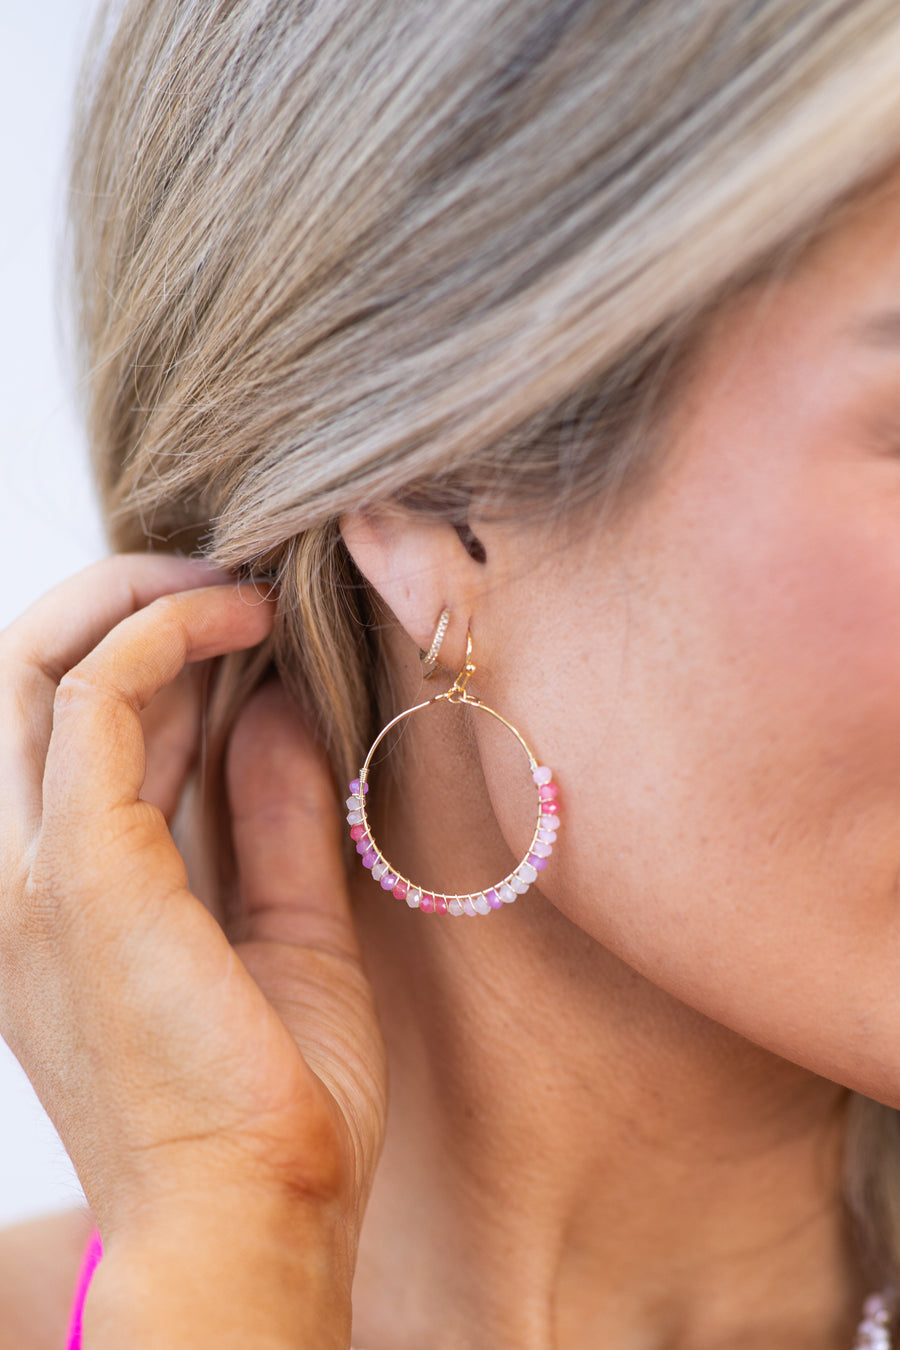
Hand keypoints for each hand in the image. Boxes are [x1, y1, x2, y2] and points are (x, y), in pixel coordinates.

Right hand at [0, 555, 386, 1259]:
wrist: (257, 1226)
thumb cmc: (269, 1101)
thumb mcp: (289, 927)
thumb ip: (272, 816)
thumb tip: (275, 705)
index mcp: (68, 891)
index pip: (67, 721)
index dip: (151, 647)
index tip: (247, 619)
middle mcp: (23, 870)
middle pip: (23, 670)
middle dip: (124, 596)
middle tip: (233, 577)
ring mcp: (36, 869)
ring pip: (38, 663)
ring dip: (142, 598)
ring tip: (244, 586)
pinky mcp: (81, 870)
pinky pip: (97, 698)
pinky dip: (161, 633)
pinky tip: (241, 619)